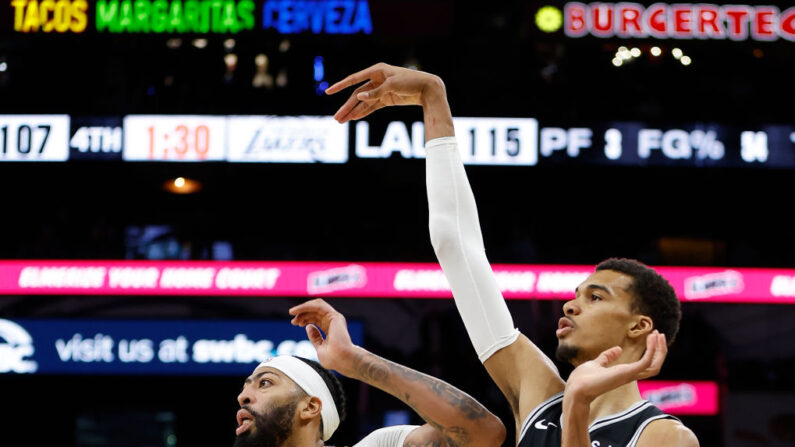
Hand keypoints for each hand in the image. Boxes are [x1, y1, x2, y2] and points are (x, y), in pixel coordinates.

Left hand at [289, 298, 356, 375]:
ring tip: (292, 312)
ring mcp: (335, 318)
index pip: (316, 318)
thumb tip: (308, 327)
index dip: (304, 318)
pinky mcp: (334, 316)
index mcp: (330, 329)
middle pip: (315, 311)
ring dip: (303, 308)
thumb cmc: (334, 359)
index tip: (294, 323)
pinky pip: (319, 306)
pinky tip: (297, 310)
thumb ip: (315, 337)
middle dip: (302, 314)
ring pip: (317, 305)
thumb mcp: (320, 347)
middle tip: (293, 320)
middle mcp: (333, 322)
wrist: (342, 360)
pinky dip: (307, 306)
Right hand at [326, 62, 443, 122]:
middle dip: (346, 107)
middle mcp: (376, 80)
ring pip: (363, 102)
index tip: (328, 92)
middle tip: (336, 118)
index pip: (354, 79)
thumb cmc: (411, 82)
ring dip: (353, 112)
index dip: (340, 86)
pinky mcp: (386, 99)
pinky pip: (372, 107)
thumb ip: (375, 92)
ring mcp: (381, 90)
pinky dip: (363, 112)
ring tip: (342, 121)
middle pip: (357, 95)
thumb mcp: (392, 86)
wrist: (428, 88)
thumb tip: (359, 97)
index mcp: (376, 70)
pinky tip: (354, 118)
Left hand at [565, 331, 667, 403]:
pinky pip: (646, 362)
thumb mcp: (597, 363)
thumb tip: (618, 349)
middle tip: (659, 334)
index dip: (652, 352)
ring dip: (659, 350)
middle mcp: (630, 375)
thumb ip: (607, 357)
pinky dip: (651, 350)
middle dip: (660, 350)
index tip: (652, 336)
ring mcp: (629, 374)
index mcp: (625, 372)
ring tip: (658, 335)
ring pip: (655, 366)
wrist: (576, 388)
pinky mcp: (627, 373)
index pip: (646, 365)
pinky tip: (651, 339)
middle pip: (655, 365)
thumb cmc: (584, 379)